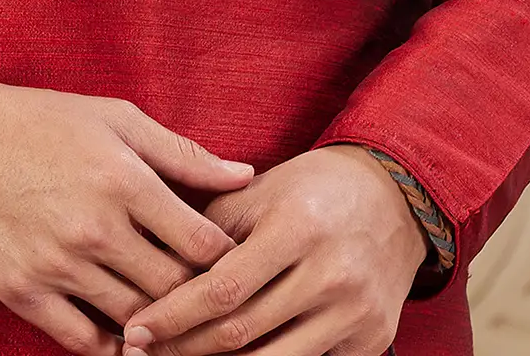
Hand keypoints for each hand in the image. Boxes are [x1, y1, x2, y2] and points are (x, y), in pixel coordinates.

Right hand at [0, 79, 256, 353]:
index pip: (202, 243)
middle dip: (202, 300)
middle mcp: (95, 227)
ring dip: (162, 326)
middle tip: (217, 303)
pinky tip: (129, 338)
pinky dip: (113, 348)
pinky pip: (83, 343)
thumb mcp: (115, 117)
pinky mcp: (24, 293)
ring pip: (135, 321)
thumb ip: (182, 152)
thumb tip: (246, 174)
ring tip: (180, 322)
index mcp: (123, 178)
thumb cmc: (40, 120)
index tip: (239, 265)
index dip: (230, 260)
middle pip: (174, 290)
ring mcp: (57, 265)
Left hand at [117, 143, 424, 354]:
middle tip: (142, 354)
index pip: (223, 287)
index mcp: (296, 227)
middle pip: (242, 332)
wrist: (392, 198)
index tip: (136, 328)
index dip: (174, 315)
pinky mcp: (370, 341)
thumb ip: (211, 227)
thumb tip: (155, 265)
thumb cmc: (312, 190)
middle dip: (184, 348)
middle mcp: (330, 273)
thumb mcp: (261, 191)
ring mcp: (354, 313)